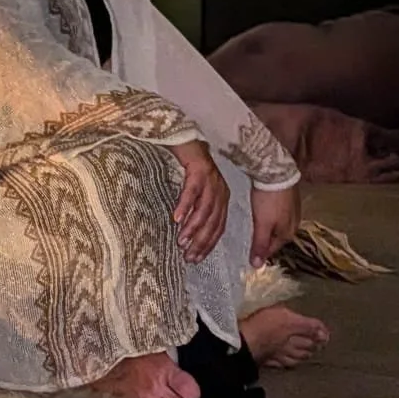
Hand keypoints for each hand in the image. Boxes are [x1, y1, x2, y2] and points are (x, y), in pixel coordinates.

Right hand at [172, 140, 229, 263]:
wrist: (186, 138)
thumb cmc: (188, 167)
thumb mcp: (197, 190)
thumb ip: (197, 207)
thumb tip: (186, 229)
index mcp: (221, 198)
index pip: (218, 227)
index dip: (208, 244)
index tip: (196, 258)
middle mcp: (220, 191)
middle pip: (213, 222)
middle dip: (201, 241)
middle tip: (188, 256)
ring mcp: (211, 180)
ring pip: (204, 210)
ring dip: (193, 228)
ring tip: (182, 241)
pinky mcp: (198, 170)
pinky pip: (192, 192)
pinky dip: (185, 206)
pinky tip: (177, 218)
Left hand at [249, 182, 300, 269]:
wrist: (276, 172)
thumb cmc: (268, 200)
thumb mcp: (262, 224)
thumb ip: (259, 245)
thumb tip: (257, 266)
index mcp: (288, 233)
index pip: (272, 249)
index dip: (259, 251)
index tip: (248, 253)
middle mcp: (295, 224)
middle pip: (276, 237)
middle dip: (264, 239)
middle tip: (250, 237)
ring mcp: (294, 211)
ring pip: (278, 225)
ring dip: (268, 227)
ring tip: (256, 224)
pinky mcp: (291, 199)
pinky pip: (280, 214)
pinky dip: (271, 216)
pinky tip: (264, 211)